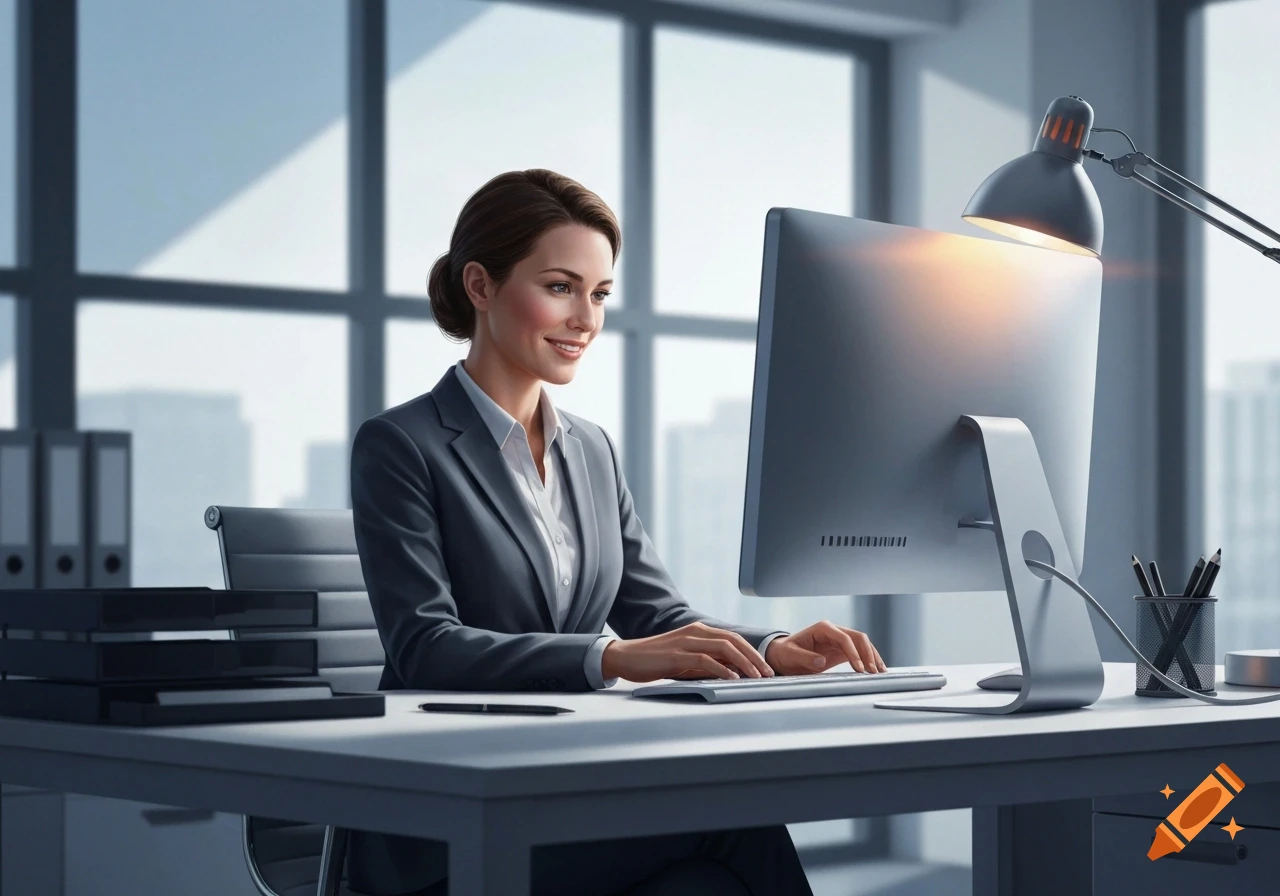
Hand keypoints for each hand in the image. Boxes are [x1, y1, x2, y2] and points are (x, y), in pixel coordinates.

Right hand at [601, 622, 775, 682]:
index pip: (733, 638)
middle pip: (733, 641)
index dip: (752, 652)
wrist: (626, 656)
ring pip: (723, 648)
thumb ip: (706, 661)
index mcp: (699, 630)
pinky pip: (704, 660)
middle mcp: (695, 632)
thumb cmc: (656, 660)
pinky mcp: (676, 655)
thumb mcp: (686, 659)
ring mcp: (685, 641)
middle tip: (768, 674)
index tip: (765, 668)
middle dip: (754, 657)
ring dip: (743, 663)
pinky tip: (732, 678)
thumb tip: (732, 671)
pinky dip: (721, 669)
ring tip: (756, 677)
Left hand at [764, 621, 886, 675]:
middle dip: (868, 654)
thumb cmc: (786, 654)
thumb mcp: (791, 656)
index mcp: (823, 628)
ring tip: (880, 672)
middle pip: (858, 638)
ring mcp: (839, 639)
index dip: (854, 653)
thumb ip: (805, 658)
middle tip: (873, 672)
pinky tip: (875, 671)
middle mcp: (834, 631)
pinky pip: (859, 652)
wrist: (784, 655)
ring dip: (873, 657)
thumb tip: (821, 661)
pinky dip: (868, 660)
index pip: (844, 638)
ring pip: (862, 644)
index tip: (859, 669)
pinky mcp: (842, 650)